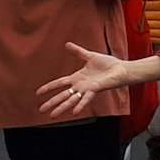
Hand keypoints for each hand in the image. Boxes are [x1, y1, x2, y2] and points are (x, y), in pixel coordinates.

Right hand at [35, 42, 159, 117]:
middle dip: (51, 102)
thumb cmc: (108, 64)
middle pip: (62, 95)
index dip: (49, 87)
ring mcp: (87, 89)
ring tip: (52, 115)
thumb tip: (67, 44)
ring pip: (71, 100)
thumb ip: (78, 51)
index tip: (38, 93)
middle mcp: (80, 86)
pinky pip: (86, 99)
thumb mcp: (90, 56)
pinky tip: (74, 112)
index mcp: (77, 78)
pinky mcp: (95, 90)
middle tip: (41, 110)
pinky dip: (80, 105)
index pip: (59, 83)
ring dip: (62, 107)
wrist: (121, 68)